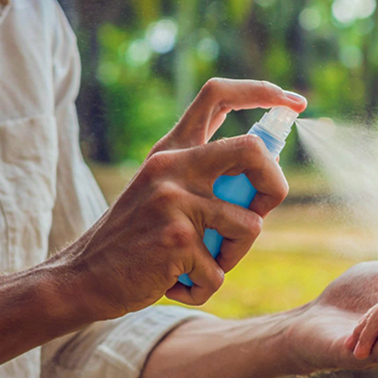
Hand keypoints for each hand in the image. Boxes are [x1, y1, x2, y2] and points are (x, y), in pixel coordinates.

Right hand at [58, 78, 306, 318]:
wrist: (82, 277)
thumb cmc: (137, 240)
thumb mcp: (164, 192)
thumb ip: (206, 177)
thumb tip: (269, 168)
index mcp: (172, 150)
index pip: (218, 95)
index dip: (262, 92)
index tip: (294, 101)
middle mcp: (173, 165)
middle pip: (254, 150)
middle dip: (274, 186)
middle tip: (260, 212)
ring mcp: (174, 200)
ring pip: (251, 226)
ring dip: (234, 256)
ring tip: (199, 263)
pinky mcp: (177, 238)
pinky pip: (221, 271)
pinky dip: (205, 286)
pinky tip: (176, 283)